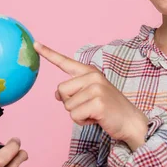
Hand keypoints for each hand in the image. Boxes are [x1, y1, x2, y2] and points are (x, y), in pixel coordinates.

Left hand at [34, 42, 148, 150]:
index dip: (48, 53)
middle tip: (88, 107)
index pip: (65, 62)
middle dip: (70, 103)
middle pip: (61, 90)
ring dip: (77, 114)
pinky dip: (82, 122)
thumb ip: (74, 91)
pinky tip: (97, 119)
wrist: (131, 122)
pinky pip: (74, 116)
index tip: (35, 44)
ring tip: (95, 113)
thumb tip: (56, 95)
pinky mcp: (98, 103)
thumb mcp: (90, 96)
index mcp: (90, 72)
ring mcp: (96, 88)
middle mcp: (93, 76)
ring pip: (67, 105)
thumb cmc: (109, 110)